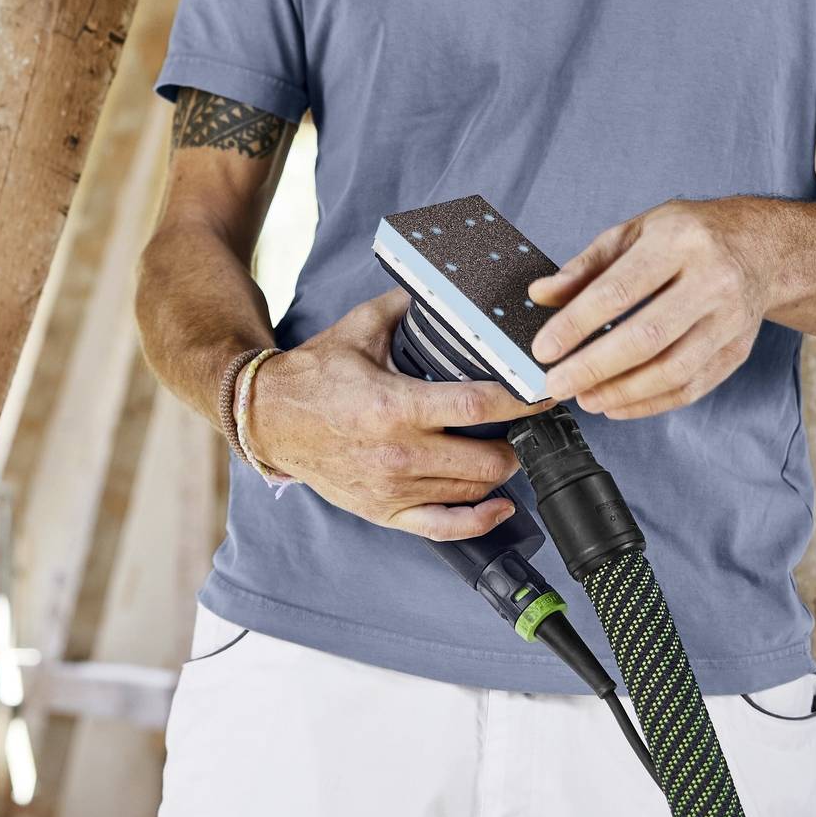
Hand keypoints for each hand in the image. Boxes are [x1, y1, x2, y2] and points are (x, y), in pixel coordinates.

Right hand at [247, 289, 543, 538]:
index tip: (547, 392)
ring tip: (506, 449)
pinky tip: (500, 506)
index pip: (478, 405)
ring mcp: (393, 489)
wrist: (268, 420)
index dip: (522, 401)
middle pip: (488, 459)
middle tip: (525, 426)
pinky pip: (445, 528)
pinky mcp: (385, 511)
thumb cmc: (314, 377)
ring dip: (499, 472)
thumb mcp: (359, 330)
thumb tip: (442, 288)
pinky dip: (480, 520)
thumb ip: (405, 307)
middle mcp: (398, 453)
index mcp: (395, 406)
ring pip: (473, 491)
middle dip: (517, 442)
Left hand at [525, 199, 773, 420]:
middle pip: (647, 336)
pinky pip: (692, 387)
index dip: (576, 323)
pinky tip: (618, 404)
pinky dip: (651, 403)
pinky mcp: (737, 350)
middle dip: (594, 366)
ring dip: (622, 392)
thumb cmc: (689, 236)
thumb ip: (586, 266)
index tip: (544, 348)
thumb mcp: (634, 232)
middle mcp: (711, 280)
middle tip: (557, 384)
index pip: (619, 291)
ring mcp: (730, 319)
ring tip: (585, 398)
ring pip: (673, 369)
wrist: (761, 248)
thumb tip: (541, 295)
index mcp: (678, 242)